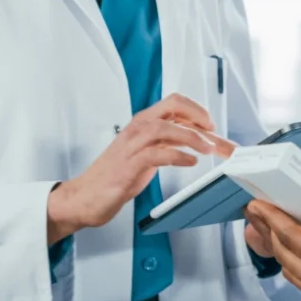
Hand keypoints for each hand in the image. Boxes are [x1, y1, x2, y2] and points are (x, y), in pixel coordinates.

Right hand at [47, 93, 236, 243]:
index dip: (197, 110)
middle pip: (173, 105)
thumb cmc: (115, 176)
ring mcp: (132, 145)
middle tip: (215, 131)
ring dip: (193, 137)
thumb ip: (167, 143)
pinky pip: (157, 153)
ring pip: (167, 127)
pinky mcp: (129, 164)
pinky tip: (190, 162)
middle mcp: (137, 128)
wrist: (85, 197)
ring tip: (210, 149)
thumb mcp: (146, 153)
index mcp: (142, 123)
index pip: (174, 103)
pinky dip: (177, 155)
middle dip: (199, 115)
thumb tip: (197, 140)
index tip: (213, 126)